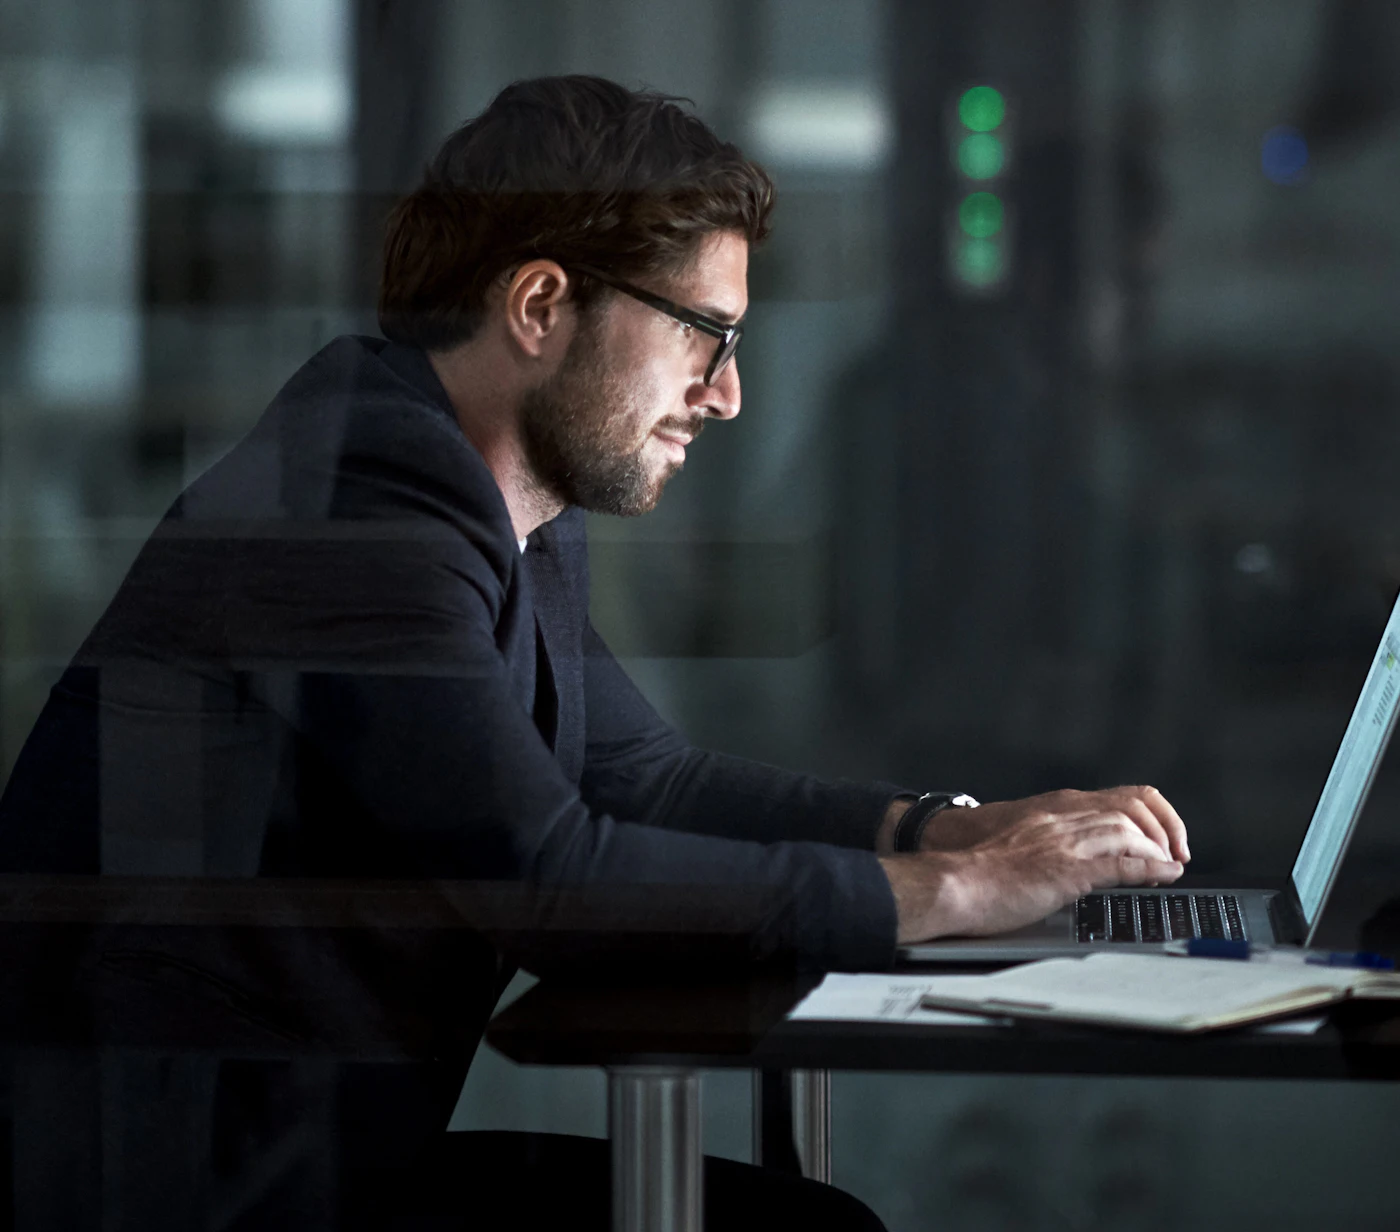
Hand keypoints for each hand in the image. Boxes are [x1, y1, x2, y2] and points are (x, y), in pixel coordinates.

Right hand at [880, 792, 1186, 942]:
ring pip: (1131, 830)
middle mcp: (1064, 817)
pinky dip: (1150, 868)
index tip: (1163, 838)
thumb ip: (1054, 844)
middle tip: (1175, 853)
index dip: (1151, 815)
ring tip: (1171, 867)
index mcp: (1054, 809)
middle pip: (1133, 807)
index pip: (1119, 796)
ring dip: (1160, 849)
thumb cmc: (978, 871)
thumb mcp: (1024, 844)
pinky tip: (1163, 876)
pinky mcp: (1067, 869)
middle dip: (1164, 829)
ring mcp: (1066, 841)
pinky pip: (1122, 863)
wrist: (954, 882)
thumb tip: (1084, 862)